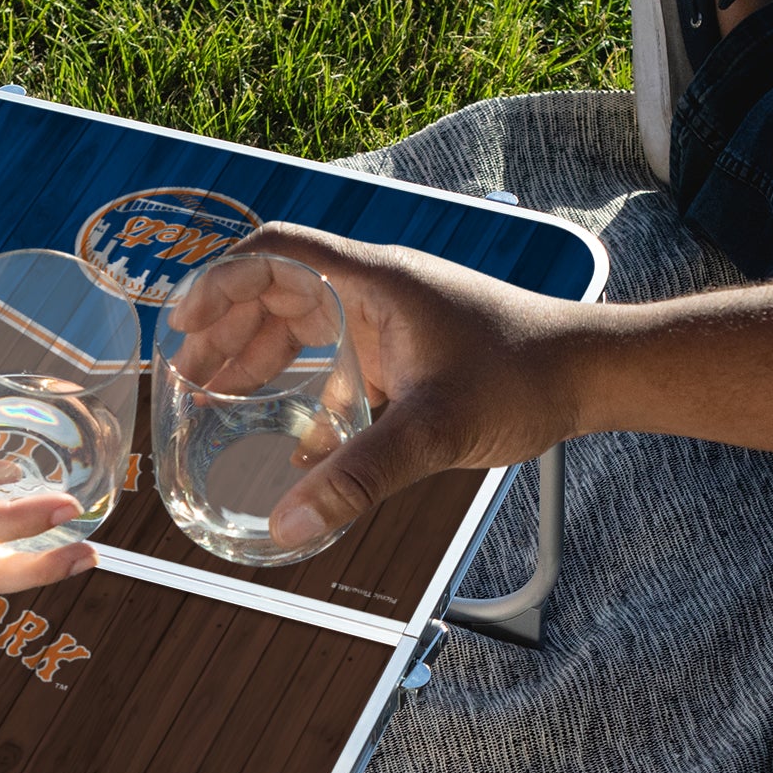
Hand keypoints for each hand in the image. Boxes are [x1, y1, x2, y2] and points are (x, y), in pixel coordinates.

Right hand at [208, 227, 588, 550]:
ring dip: (260, 355)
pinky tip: (294, 440)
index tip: (183, 322)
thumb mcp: (432, 430)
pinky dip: (307, 390)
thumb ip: (358, 476)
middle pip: (279, 290)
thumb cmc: (523, 376)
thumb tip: (287, 520)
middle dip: (227, 326)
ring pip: (307, 325)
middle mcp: (377, 292)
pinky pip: (341, 361)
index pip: (276, 253)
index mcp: (374, 282)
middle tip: (186, 372)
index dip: (220, 281)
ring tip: (215, 394)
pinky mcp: (409, 353)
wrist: (590, 373)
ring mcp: (393, 322)